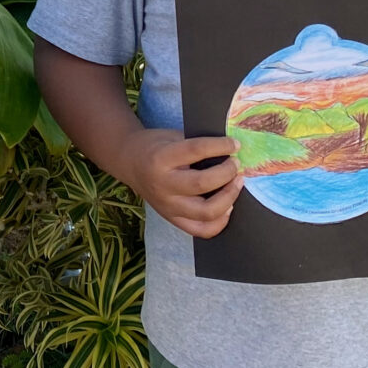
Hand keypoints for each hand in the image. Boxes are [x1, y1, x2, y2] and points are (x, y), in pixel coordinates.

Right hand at [117, 128, 241, 238]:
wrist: (130, 163)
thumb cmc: (155, 146)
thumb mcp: (172, 138)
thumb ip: (197, 146)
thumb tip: (231, 151)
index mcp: (161, 159)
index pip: (196, 151)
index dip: (221, 146)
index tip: (235, 144)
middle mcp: (163, 186)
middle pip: (203, 184)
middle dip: (227, 173)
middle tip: (236, 164)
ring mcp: (167, 206)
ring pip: (206, 212)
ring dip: (229, 197)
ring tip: (236, 184)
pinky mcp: (172, 219)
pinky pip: (202, 230)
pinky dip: (220, 221)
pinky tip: (227, 207)